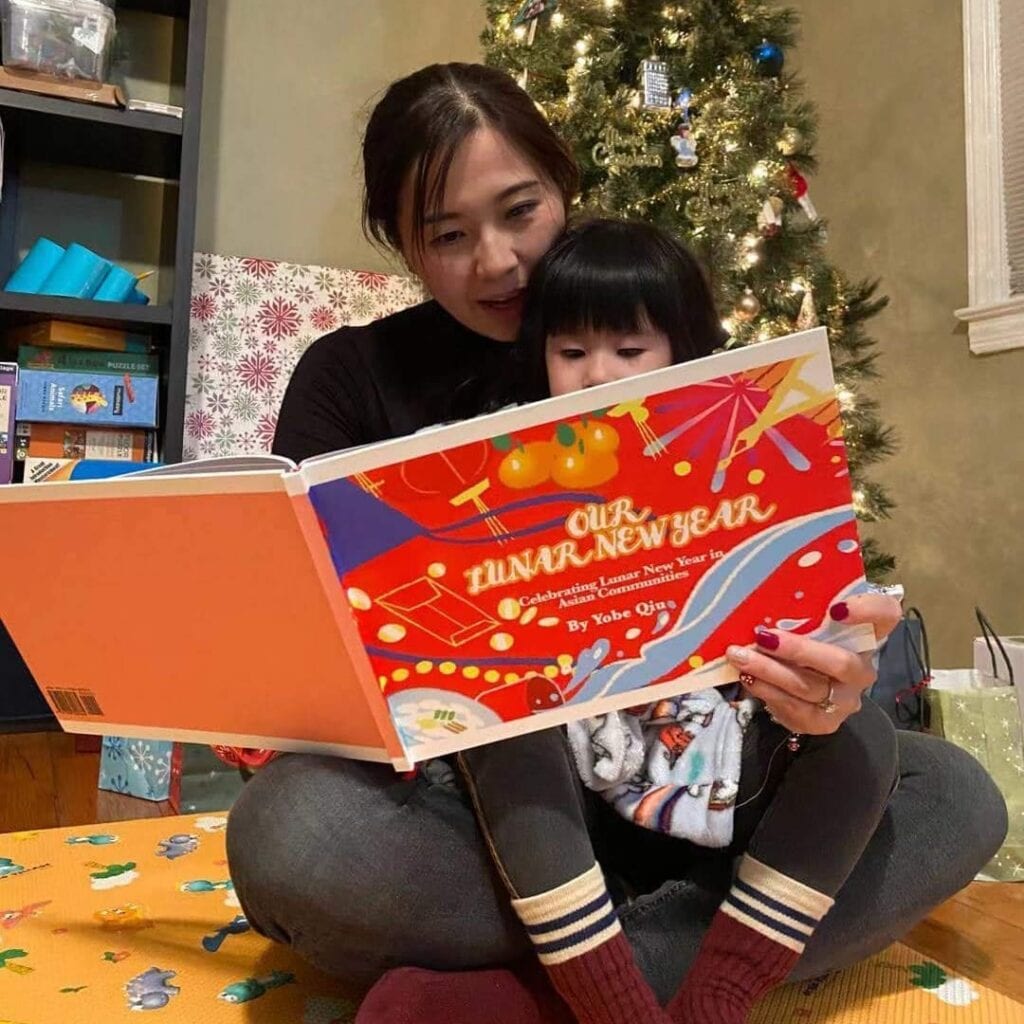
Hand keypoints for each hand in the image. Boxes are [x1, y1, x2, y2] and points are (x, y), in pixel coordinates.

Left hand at [726, 593, 901, 734]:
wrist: (807, 692)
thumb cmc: (806, 642)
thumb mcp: (809, 622)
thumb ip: (803, 608)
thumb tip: (766, 587)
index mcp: (866, 635)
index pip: (886, 615)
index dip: (868, 610)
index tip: (837, 608)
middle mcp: (863, 669)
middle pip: (840, 662)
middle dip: (797, 650)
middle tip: (762, 636)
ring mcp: (846, 700)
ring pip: (809, 687)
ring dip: (769, 670)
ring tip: (739, 655)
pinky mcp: (825, 723)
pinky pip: (794, 708)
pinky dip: (766, 691)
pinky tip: (747, 677)